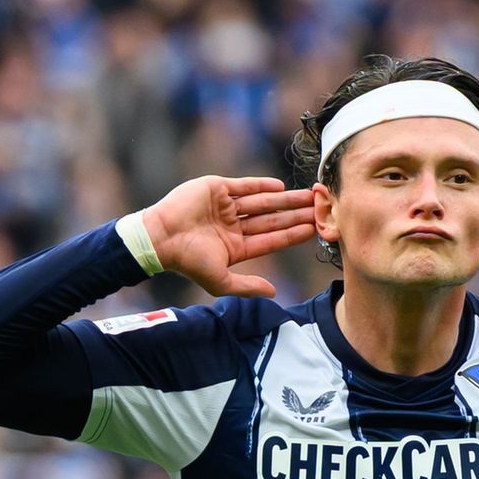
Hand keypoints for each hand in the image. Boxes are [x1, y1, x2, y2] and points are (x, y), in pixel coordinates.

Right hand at [142, 176, 316, 297]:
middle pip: (272, 219)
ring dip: (285, 199)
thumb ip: (247, 286)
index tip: (314, 229)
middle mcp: (233, 226)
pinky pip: (244, 186)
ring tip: (307, 196)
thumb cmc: (187, 262)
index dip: (292, 234)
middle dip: (295, 214)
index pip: (272, 239)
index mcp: (236, 246)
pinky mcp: (216, 189)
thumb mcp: (220, 281)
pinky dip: (261, 185)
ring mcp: (225, 207)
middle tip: (319, 208)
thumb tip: (273, 292)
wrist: (159, 238)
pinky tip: (281, 187)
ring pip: (262, 202)